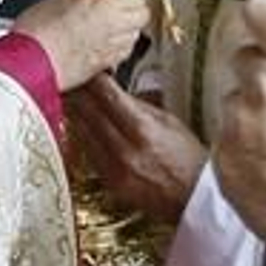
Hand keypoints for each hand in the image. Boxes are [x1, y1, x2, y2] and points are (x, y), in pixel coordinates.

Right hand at [12, 0, 148, 91]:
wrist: (30, 63)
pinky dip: (117, 48)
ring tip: (105, 27)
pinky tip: (99, 44)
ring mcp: (114, 45)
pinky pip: (124, 52)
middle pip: (143, 14)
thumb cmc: (38, 31)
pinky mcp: (108, 65)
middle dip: (133, 11)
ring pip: (135, 34)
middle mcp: (116, 22)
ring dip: (126, 30)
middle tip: (116, 9)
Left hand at [66, 74, 204, 223]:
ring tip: (71, 96)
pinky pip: (86, 153)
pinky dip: (82, 136)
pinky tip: (80, 125)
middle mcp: (124, 148)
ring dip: (74, 112)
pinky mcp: (108, 183)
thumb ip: (139, 103)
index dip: (91, 77)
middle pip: (86, 111)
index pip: (105, 94)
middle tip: (69, 77)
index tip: (85, 65)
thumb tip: (112, 87)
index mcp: (142, 128)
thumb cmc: (187, 156)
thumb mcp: (170, 121)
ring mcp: (113, 168)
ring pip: (80, 131)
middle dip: (76, 91)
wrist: (196, 200)